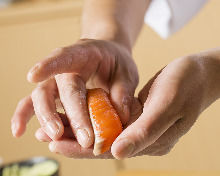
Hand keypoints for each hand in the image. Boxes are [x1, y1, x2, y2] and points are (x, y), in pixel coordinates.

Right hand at [11, 39, 138, 148]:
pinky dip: (24, 117)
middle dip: (72, 115)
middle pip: (60, 90)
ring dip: (47, 119)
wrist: (108, 60)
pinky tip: (19, 131)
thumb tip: (120, 117)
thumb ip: (124, 91)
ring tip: (56, 137)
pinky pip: (34, 104)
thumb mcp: (126, 72)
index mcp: (83, 55)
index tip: (33, 76)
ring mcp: (55, 82)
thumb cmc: (115, 63)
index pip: (65, 57)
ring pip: (42, 98)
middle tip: (84, 137)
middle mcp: (64, 69)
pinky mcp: (53, 96)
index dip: (49, 65)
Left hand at [34, 48, 219, 158]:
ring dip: (81, 130)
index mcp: (153, 142)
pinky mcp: (138, 116)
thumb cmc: (187, 84)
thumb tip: (116, 153)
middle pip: (104, 145)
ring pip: (104, 133)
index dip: (83, 149)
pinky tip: (77, 114)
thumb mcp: (168, 104)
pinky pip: (111, 121)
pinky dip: (92, 118)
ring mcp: (141, 129)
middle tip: (46, 137)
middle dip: (75, 142)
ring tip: (54, 126)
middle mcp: (144, 140)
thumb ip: (144, 131)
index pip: (112, 151)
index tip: (57, 145)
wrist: (199, 73)